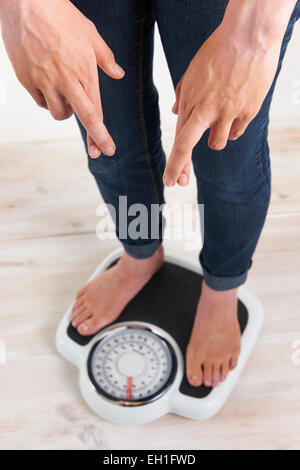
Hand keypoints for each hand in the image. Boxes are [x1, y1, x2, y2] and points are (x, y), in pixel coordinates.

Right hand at [0, 0, 124, 157]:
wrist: (27, 1)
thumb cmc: (61, 15)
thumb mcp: (90, 34)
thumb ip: (105, 59)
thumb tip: (118, 75)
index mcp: (84, 71)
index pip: (96, 111)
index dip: (102, 134)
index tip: (108, 149)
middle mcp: (66, 80)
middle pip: (83, 117)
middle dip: (94, 138)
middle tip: (97, 153)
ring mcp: (44, 81)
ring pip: (58, 113)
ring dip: (65, 112)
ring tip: (66, 98)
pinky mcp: (26, 78)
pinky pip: (40, 100)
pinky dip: (46, 99)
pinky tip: (48, 86)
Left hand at [163, 2, 286, 186]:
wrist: (249, 36)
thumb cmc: (218, 51)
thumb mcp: (192, 71)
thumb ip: (183, 95)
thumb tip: (177, 113)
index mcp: (190, 100)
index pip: (179, 138)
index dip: (175, 162)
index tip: (170, 179)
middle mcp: (207, 109)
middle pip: (187, 145)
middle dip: (180, 167)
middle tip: (176, 183)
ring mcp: (228, 111)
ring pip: (218, 143)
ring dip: (216, 138)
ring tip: (222, 116)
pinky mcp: (248, 111)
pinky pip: (237, 132)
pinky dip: (234, 127)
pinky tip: (236, 110)